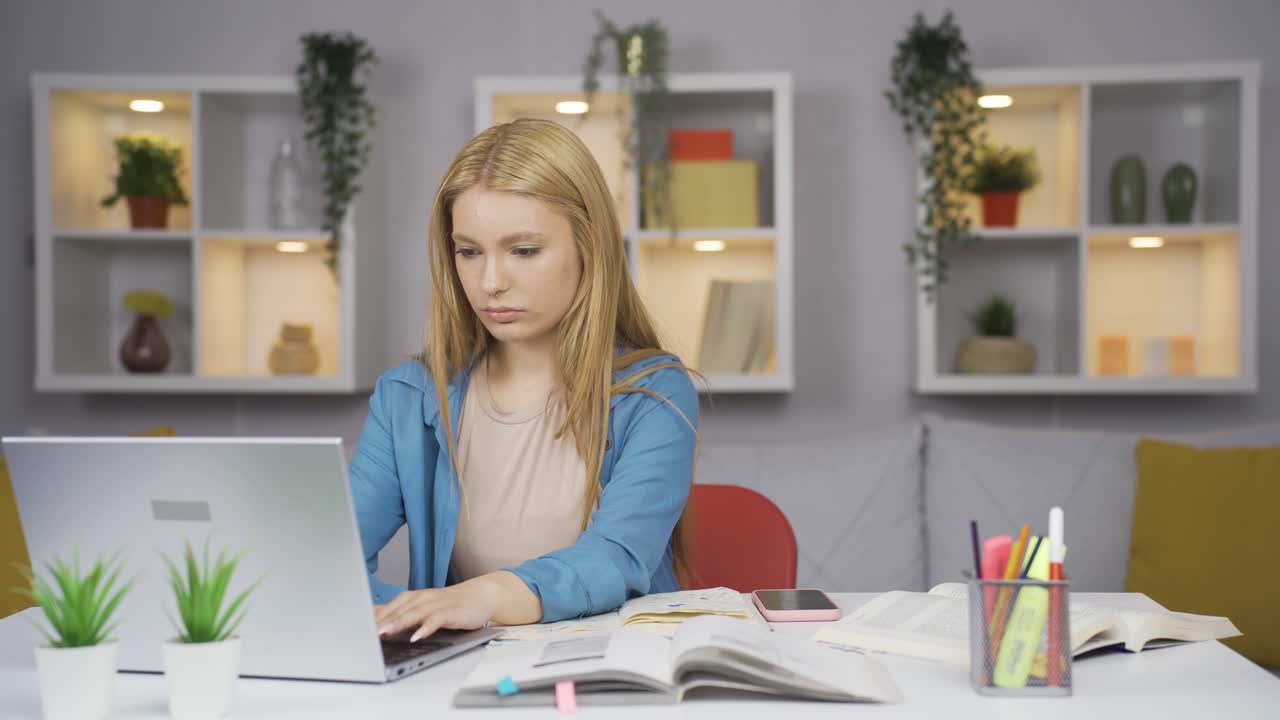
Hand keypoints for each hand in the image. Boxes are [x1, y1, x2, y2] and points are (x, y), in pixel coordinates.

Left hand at [374, 578, 501, 641]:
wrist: (481, 595)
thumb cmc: (449, 605)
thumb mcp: (422, 609)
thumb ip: (399, 613)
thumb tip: (372, 619)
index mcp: (412, 598)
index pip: (388, 607)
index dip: (371, 618)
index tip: (355, 630)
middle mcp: (422, 598)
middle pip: (397, 610)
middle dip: (380, 622)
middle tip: (363, 634)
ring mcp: (437, 603)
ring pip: (414, 613)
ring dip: (398, 623)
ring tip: (383, 634)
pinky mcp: (452, 611)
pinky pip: (436, 619)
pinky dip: (426, 627)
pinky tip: (417, 636)